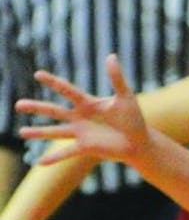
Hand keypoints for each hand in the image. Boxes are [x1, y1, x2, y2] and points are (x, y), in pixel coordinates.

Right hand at [15, 54, 147, 165]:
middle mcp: (80, 118)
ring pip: (55, 132)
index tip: (38, 74)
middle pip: (54, 111)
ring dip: (38, 133)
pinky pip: (66, 153)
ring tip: (21, 133)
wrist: (139, 141)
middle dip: (36, 108)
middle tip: (17, 105)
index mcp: (88, 103)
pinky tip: (39, 163)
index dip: (53, 82)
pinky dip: (54, 158)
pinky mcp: (86, 147)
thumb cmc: (133, 118)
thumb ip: (117, 78)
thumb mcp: (125, 97)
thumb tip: (111, 56)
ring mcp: (81, 133)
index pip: (67, 90)